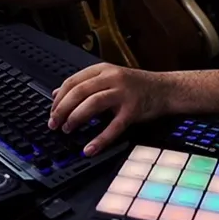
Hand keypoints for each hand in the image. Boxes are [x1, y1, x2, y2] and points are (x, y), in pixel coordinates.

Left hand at [49, 64, 175, 155]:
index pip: (72, 81)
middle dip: (62, 110)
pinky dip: (99, 139)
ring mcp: (123, 93)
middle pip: (79, 91)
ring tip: (68, 130)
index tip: (52, 112)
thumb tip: (56, 93)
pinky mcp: (133, 110)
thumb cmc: (136, 86)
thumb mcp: (108, 79)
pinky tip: (90, 149)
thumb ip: (84, 85)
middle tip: (54, 124)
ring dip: (76, 119)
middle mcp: (112, 78)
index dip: (59, 98)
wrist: (166, 89)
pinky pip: (113, 127)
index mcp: (103, 70)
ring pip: (92, 104)